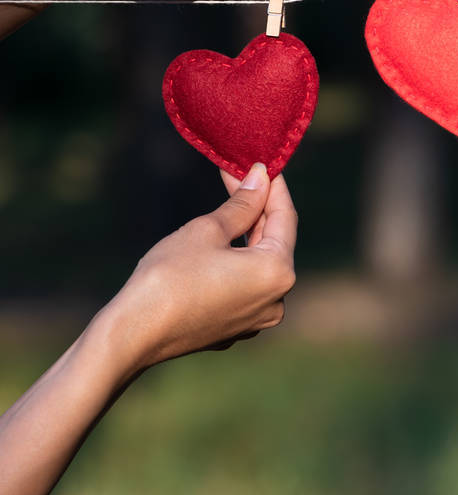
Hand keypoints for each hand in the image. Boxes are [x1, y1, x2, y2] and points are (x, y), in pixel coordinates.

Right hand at [108, 162, 296, 370]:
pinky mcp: (236, 329)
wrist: (136, 332)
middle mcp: (277, 301)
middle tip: (235, 178)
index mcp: (278, 272)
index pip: (285, 217)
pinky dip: (235, 266)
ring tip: (227, 208)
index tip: (257, 163)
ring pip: (258, 267)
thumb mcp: (208, 229)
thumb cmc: (170, 275)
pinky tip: (216, 249)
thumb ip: (242, 204)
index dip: (272, 186)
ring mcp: (256, 320)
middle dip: (256, 210)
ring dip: (245, 238)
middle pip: (274, 243)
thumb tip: (260, 179)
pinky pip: (243, 288)